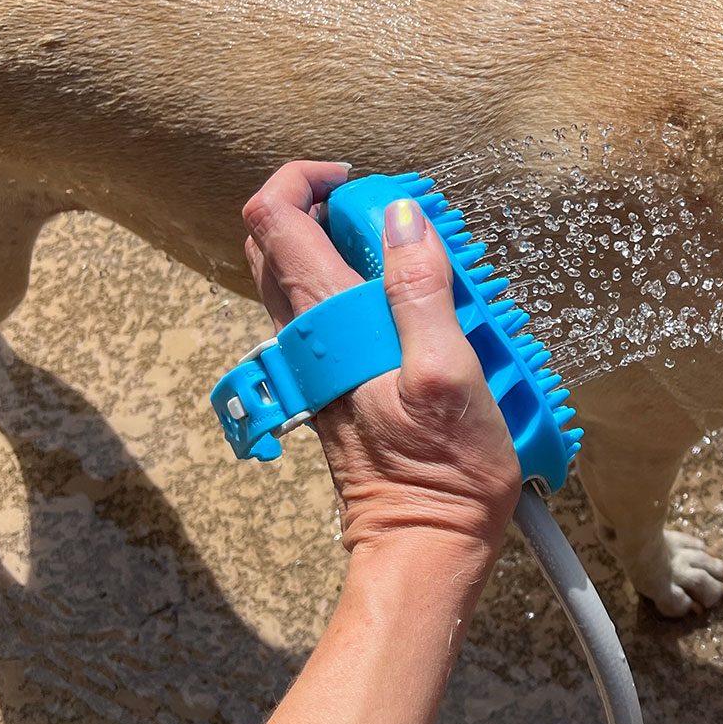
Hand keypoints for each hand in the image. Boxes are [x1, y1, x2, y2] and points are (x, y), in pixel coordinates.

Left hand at [241, 161, 522, 559]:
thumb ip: (419, 291)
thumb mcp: (447, 374)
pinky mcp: (339, 382)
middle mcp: (307, 340)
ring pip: (301, 275)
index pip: (275, 219)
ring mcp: (319, 362)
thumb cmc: (443, 469)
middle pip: (277, 241)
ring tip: (423, 264)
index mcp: (326, 326)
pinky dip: (367, 291)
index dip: (310, 181)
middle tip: (397, 219)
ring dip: (351, 250)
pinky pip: (334, 315)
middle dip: (328, 208)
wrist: (427, 543)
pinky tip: (424, 312)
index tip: (371, 187)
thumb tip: (402, 217)